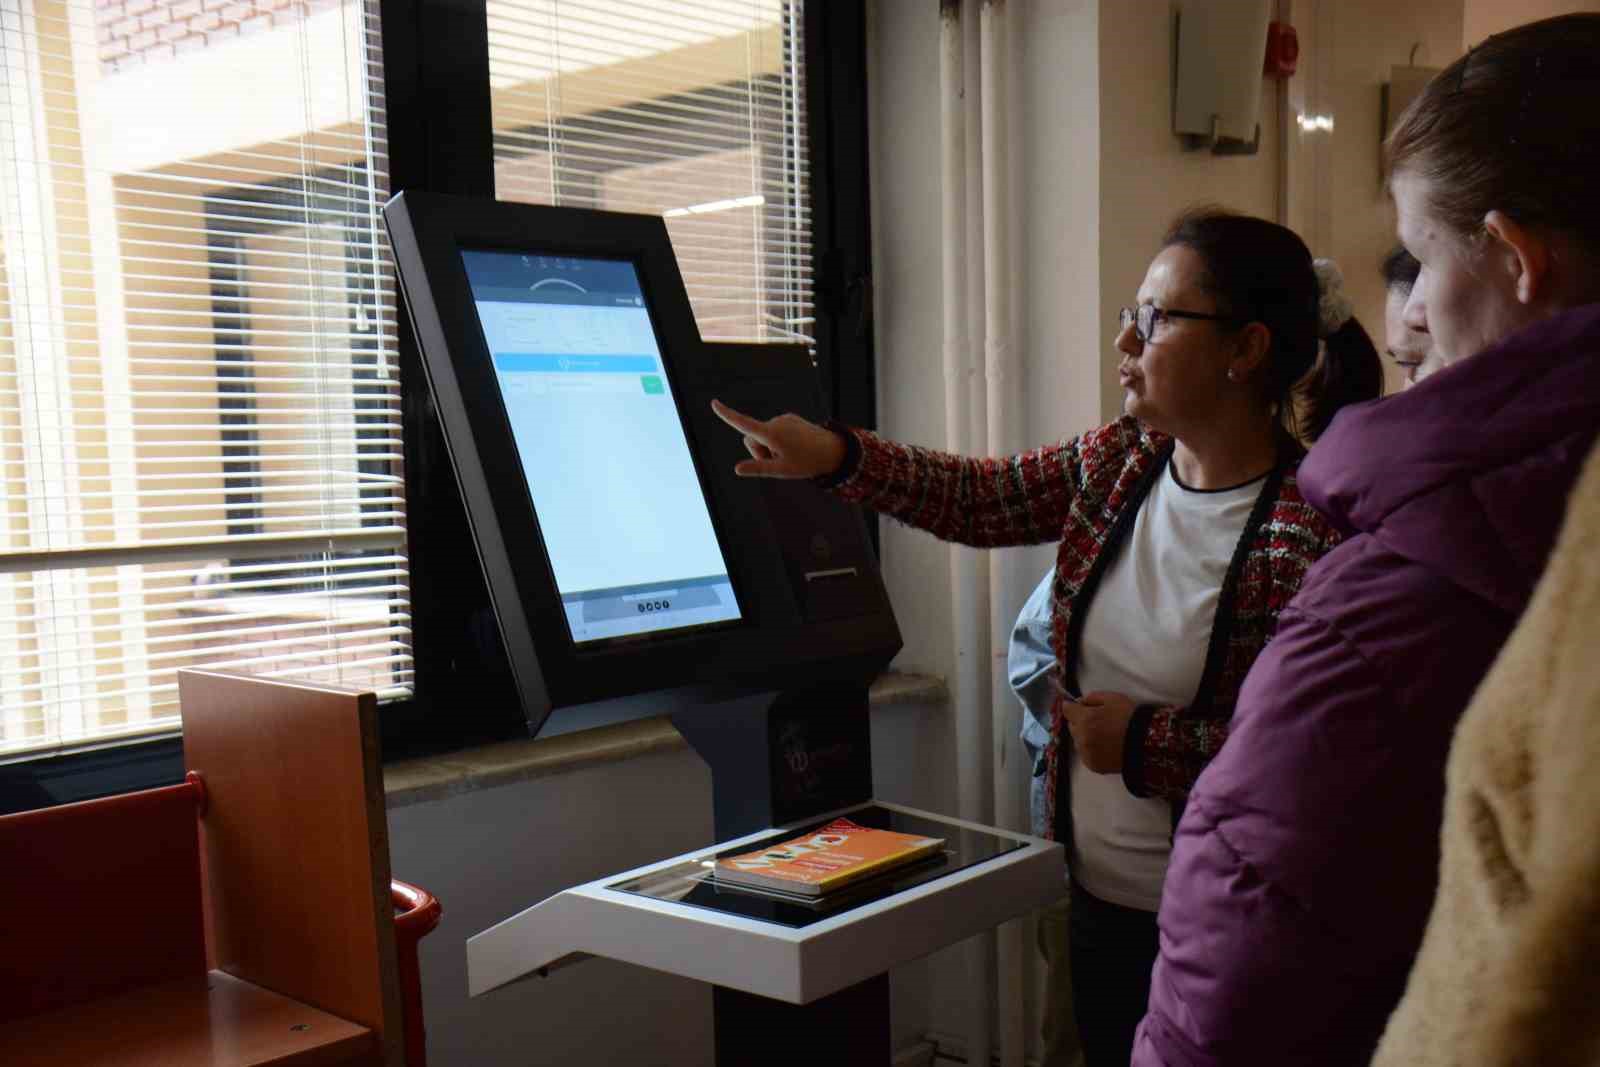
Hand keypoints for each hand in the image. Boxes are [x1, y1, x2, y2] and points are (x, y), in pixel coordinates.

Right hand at [710, 399, 847, 478]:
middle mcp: (775, 422)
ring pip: (763, 436)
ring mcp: (783, 419)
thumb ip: (758, 468)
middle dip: (758, 451)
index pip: (744, 424)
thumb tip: (737, 469)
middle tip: (779, 463)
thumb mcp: (782, 470)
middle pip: (751, 438)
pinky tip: (794, 447)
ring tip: (790, 455)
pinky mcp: (789, 419)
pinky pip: (774, 432)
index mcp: (772, 433)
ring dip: (769, 448)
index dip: (727, 415)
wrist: (833, 450)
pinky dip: (777, 441)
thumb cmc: (807, 463)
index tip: (714, 403)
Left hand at [1062, 690, 1134, 774]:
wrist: (1147, 742)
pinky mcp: (1093, 765)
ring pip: (1078, 741)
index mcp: (1085, 719)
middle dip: (1080, 722)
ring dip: (1085, 737)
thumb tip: (1079, 702)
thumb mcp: (1113, 698)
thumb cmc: (1131, 717)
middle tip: (1097, 721)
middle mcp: (1082, 737)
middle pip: (1072, 726)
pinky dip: (1091, 750)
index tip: (1079, 707)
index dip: (1073, 707)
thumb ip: (1092, 698)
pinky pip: (1085, 755)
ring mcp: (1086, 753)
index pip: (1067, 710)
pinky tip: (1105, 747)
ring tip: (1103, 736)